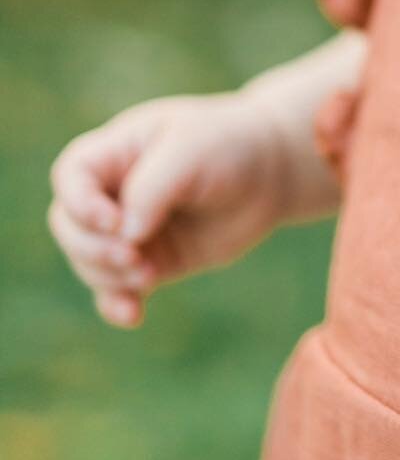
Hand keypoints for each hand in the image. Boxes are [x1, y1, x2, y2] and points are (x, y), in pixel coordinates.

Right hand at [46, 91, 290, 328]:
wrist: (270, 172)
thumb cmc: (230, 145)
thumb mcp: (193, 151)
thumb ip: (153, 187)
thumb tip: (127, 235)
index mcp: (118, 151)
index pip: (71, 175)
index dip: (80, 204)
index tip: (116, 222)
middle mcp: (114, 191)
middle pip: (69, 225)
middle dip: (93, 248)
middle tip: (134, 257)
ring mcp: (130, 229)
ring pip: (89, 261)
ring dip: (110, 276)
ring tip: (151, 274)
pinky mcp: (151, 260)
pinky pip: (116, 289)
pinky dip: (117, 304)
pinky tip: (134, 315)